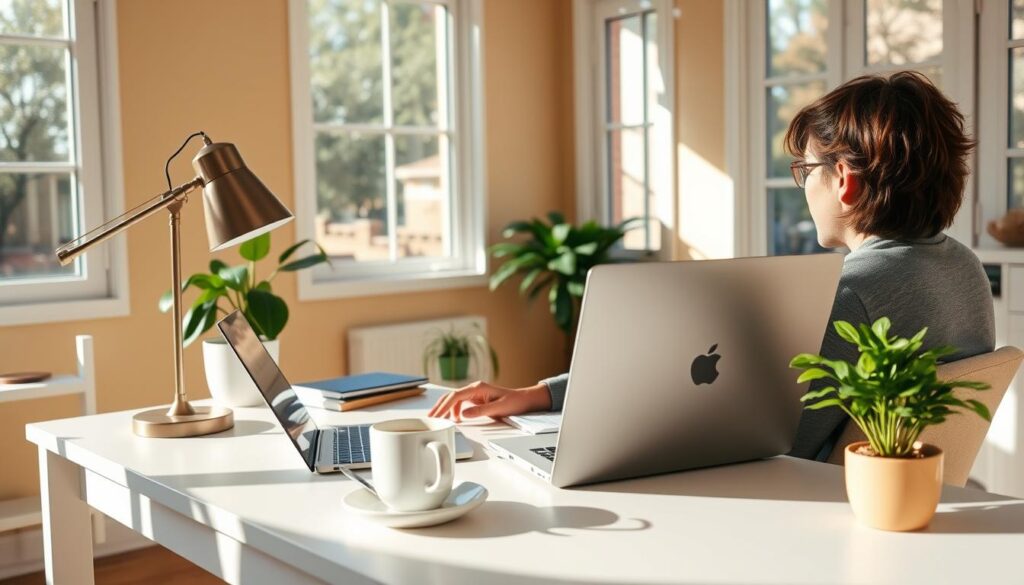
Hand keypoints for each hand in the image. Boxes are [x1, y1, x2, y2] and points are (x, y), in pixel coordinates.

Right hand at [428, 381, 551, 421]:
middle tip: (430, 418)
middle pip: (451, 396)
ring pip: (454, 399)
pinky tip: (453, 418)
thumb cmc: (514, 402)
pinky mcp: (476, 399)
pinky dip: (454, 410)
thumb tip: (463, 414)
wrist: (523, 400)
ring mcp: (475, 393)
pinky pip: (460, 403)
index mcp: (478, 388)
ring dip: (445, 408)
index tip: (438, 415)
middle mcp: (474, 388)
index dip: (445, 406)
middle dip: (440, 406)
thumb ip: (481, 411)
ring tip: (438, 419)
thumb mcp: (499, 408)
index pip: (456, 396)